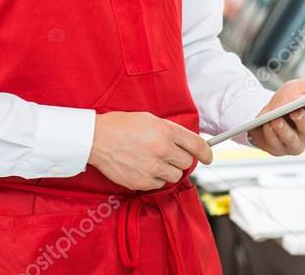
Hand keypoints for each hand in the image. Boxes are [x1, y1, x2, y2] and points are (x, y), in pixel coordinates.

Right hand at [88, 111, 212, 191]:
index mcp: (166, 132)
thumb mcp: (148, 119)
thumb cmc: (120, 125)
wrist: (96, 139)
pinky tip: (142, 167)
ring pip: (175, 175)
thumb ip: (169, 131)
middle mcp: (162, 150)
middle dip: (179, 158)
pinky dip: (154, 178)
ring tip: (151, 160)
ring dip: (167, 169)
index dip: (206, 152)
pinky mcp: (143, 182)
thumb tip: (186, 143)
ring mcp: (153, 168)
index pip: (197, 145)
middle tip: (166, 153)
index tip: (208, 156)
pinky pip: (159, 184)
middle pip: (186, 163)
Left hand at [248, 71, 304, 155]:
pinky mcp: (279, 149)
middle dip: (303, 122)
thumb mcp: (300, 88)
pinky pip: (276, 144)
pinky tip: (267, 126)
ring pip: (293, 141)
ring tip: (276, 120)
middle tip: (295, 112)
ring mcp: (295, 143)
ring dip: (284, 130)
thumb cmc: (287, 101)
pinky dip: (270, 134)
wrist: (265, 113)